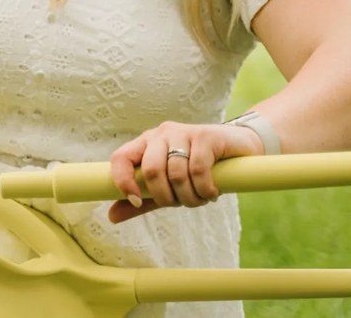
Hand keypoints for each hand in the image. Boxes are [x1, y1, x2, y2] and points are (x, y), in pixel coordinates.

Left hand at [108, 121, 264, 222]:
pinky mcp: (205, 136)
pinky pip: (198, 169)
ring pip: (176, 173)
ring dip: (190, 197)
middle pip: (151, 170)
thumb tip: (111, 217)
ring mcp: (183, 132)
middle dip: (166, 196)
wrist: (239, 150)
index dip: (123, 181)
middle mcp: (160, 134)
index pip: (120, 158)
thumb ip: (141, 201)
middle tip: (182, 203)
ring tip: (201, 198)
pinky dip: (204, 189)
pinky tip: (212, 193)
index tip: (136, 201)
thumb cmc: (197, 170)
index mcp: (145, 144)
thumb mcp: (167, 188)